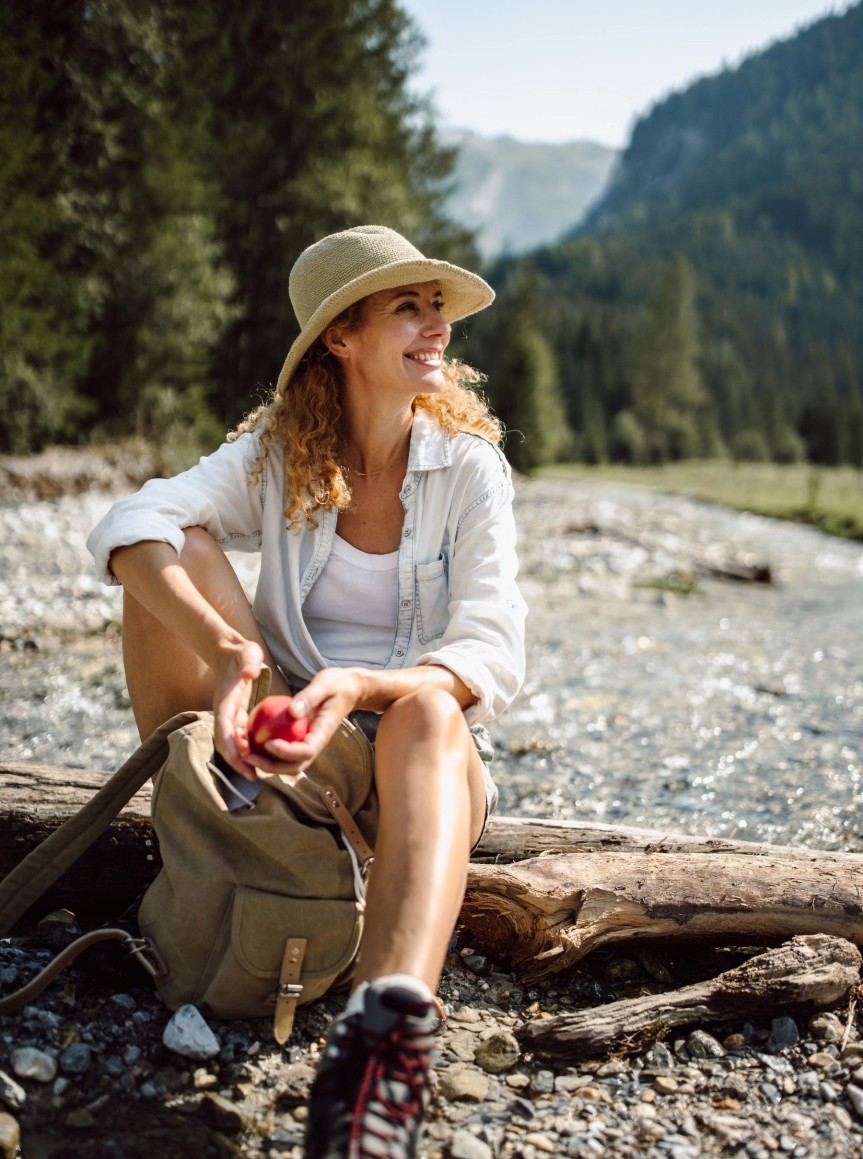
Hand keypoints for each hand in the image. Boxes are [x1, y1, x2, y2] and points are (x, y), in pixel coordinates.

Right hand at [211, 639, 266, 779]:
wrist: (229, 651)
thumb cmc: (241, 652)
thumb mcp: (247, 652)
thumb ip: (248, 662)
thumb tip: (250, 674)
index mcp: (225, 700)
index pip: (224, 728)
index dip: (230, 746)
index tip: (241, 761)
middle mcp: (224, 710)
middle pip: (225, 741)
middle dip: (235, 761)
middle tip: (253, 776)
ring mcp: (229, 713)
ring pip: (231, 741)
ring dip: (241, 758)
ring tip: (257, 773)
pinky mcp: (236, 713)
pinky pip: (239, 735)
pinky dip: (247, 747)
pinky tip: (262, 757)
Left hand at [242, 667, 364, 776]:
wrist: (347, 689)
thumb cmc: (336, 684)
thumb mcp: (325, 684)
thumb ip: (309, 697)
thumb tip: (292, 712)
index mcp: (323, 733)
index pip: (306, 752)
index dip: (286, 752)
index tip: (268, 742)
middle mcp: (314, 743)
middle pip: (294, 766)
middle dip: (270, 766)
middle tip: (248, 756)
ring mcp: (306, 743)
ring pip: (286, 763)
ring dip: (265, 763)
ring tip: (244, 753)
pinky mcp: (298, 739)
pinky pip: (282, 751)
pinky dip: (265, 751)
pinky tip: (248, 739)